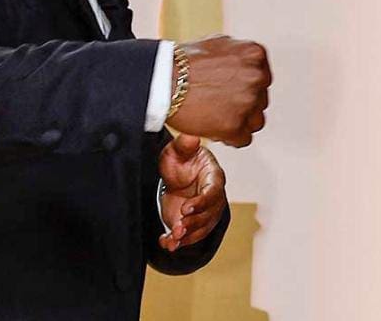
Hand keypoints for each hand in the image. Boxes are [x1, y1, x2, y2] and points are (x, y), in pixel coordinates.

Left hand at [157, 134, 226, 252]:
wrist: (178, 175)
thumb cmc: (182, 160)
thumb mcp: (179, 149)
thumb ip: (184, 145)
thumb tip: (191, 137)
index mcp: (213, 177)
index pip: (213, 192)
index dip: (201, 202)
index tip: (186, 208)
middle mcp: (213, 198)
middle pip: (209, 214)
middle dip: (194, 223)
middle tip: (178, 228)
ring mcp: (205, 212)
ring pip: (201, 228)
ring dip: (188, 236)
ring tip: (172, 239)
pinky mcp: (194, 223)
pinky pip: (190, 235)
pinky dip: (178, 242)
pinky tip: (166, 243)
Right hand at [166, 35, 270, 146]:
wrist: (159, 79)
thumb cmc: (180, 63)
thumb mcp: (216, 43)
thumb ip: (238, 55)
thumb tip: (247, 63)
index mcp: (254, 54)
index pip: (262, 78)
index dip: (243, 86)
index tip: (228, 89)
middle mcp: (256, 77)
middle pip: (260, 100)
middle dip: (241, 104)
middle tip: (217, 103)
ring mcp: (247, 102)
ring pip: (255, 121)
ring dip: (238, 121)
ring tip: (214, 115)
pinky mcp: (235, 125)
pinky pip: (242, 139)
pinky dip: (228, 137)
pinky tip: (212, 126)